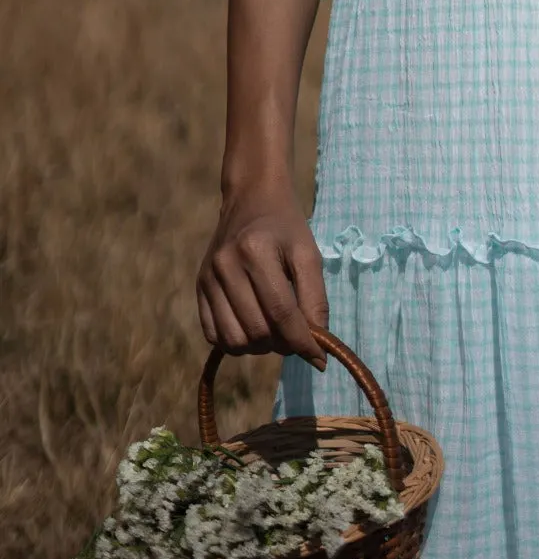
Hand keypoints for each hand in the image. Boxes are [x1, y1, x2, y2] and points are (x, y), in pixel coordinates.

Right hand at [196, 179, 328, 369]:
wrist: (250, 198)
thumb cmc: (286, 226)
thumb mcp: (308, 253)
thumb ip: (315, 297)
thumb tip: (317, 345)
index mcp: (256, 251)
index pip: (281, 311)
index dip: (302, 341)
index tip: (320, 360)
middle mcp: (226, 265)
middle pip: (257, 330)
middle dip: (283, 344)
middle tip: (297, 336)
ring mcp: (207, 278)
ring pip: (234, 341)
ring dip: (260, 347)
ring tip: (275, 331)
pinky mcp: (198, 288)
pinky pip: (213, 336)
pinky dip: (236, 343)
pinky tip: (253, 327)